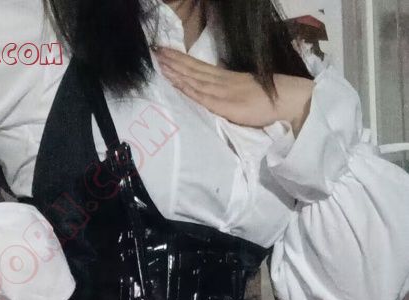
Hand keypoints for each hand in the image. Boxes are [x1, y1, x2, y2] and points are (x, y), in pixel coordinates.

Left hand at [155, 48, 313, 135]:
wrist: (288, 100)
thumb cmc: (270, 100)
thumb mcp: (246, 93)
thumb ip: (230, 94)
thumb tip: (216, 96)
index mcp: (227, 78)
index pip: (200, 68)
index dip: (183, 61)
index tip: (167, 53)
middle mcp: (222, 81)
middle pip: (193, 69)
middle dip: (174, 61)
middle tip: (156, 51)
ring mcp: (223, 91)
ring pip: (194, 78)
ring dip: (176, 70)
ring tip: (160, 62)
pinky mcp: (225, 103)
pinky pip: (202, 94)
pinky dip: (187, 87)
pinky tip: (175, 80)